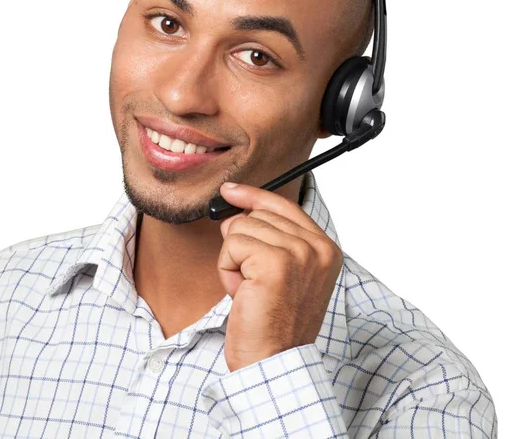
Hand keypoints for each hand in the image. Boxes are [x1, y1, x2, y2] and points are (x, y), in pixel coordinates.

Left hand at [217, 181, 343, 372]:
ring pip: (241, 228)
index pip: (284, 205)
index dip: (254, 196)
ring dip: (234, 260)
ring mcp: (298, 253)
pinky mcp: (274, 262)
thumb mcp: (282, 273)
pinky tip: (241, 293)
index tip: (231, 191)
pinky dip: (227, 269)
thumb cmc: (273, 322)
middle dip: (242, 245)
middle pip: (258, 215)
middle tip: (253, 282)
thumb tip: (235, 211)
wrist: (273, 362)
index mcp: (325, 249)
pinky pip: (232, 244)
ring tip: (250, 290)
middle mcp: (317, 247)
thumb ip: (271, 238)